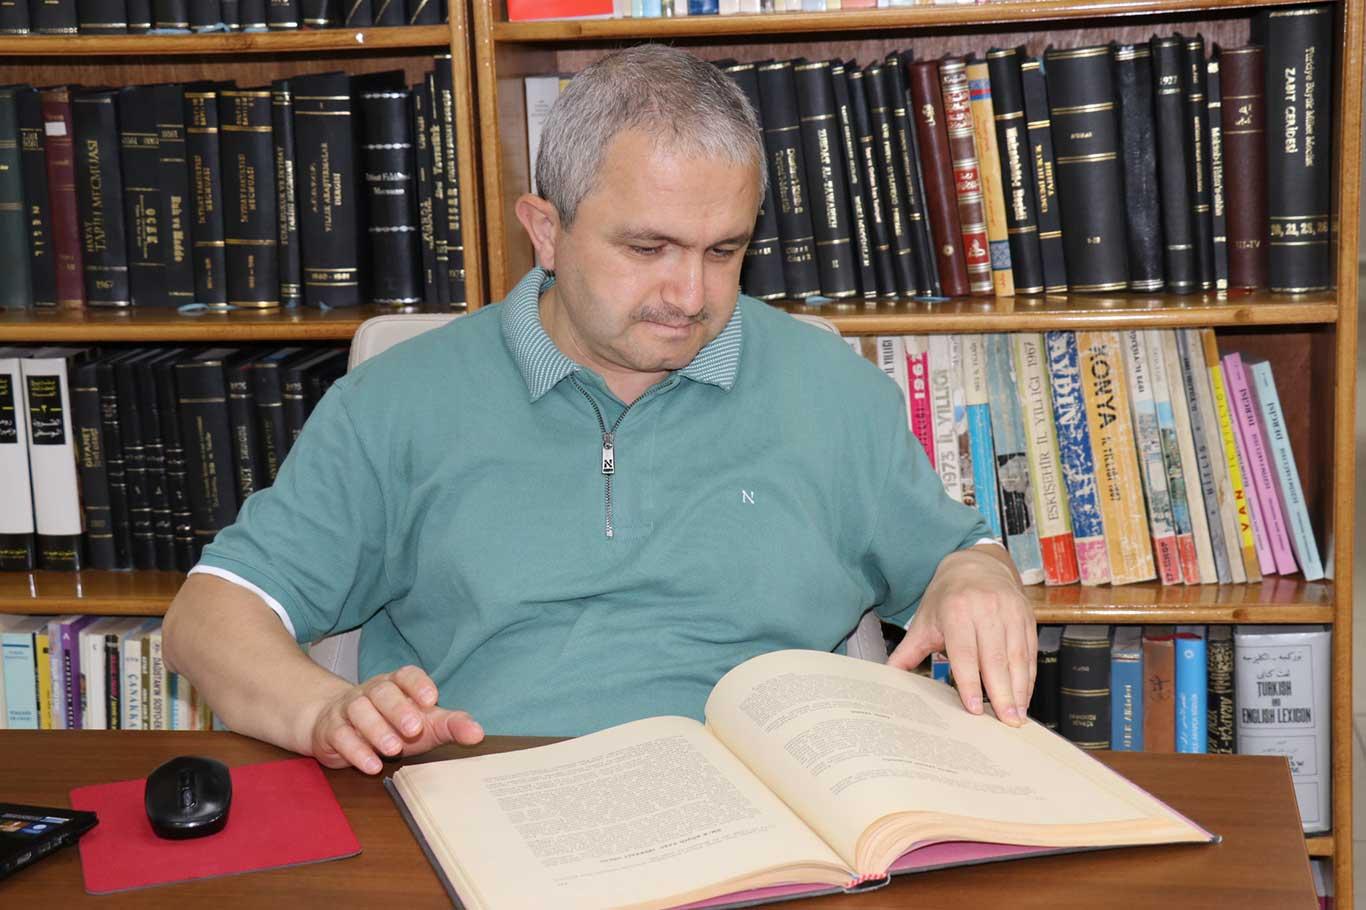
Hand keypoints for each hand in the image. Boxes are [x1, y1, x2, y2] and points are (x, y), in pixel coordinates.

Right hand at [308, 665, 484, 773]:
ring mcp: (349, 708)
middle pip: (382, 692)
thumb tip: (478, 733)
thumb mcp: (425, 724)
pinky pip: (340, 736)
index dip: (418, 684)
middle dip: (398, 708)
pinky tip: (371, 765)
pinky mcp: (331, 730)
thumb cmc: (391, 724)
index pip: (406, 675)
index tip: (432, 699)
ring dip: (376, 729)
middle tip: (414, 729)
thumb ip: (451, 725)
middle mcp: (371, 692)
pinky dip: (355, 751)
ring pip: (359, 711)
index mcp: (396, 684)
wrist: (338, 727)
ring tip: (393, 749)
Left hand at [887, 546, 1036, 726]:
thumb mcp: (925, 620)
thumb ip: (908, 651)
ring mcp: (1010, 612)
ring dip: (1020, 690)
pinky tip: (1024, 697)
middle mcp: (987, 609)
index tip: (975, 708)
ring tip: (1017, 717)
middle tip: (1006, 722)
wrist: (977, 564)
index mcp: (956, 610)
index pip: (964, 652)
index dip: (969, 681)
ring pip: (1017, 657)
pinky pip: (1030, 652)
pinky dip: (1028, 677)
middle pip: (995, 658)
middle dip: (1002, 693)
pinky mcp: (1027, 617)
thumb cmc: (948, 597)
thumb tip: (886, 677)